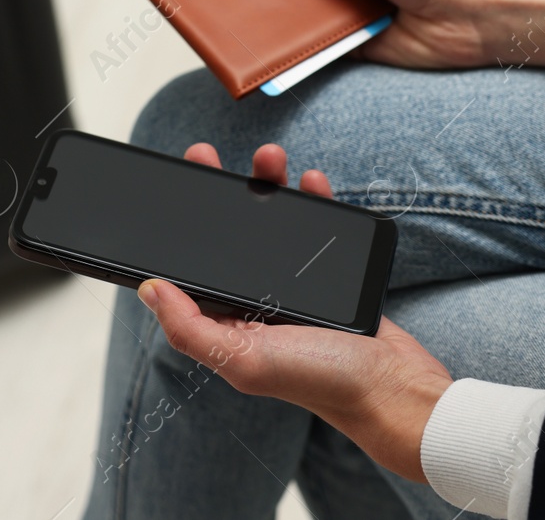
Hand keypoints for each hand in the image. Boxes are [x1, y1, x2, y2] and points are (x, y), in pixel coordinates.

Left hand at [137, 141, 453, 482]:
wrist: (396, 387)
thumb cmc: (323, 383)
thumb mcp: (245, 359)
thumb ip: (191, 329)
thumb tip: (148, 290)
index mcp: (229, 323)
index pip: (194, 266)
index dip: (181, 226)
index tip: (175, 186)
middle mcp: (257, 302)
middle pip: (229, 235)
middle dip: (219, 192)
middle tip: (206, 156)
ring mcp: (295, 286)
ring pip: (272, 224)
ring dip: (267, 186)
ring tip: (269, 157)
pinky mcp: (332, 275)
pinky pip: (317, 229)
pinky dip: (313, 201)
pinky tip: (311, 181)